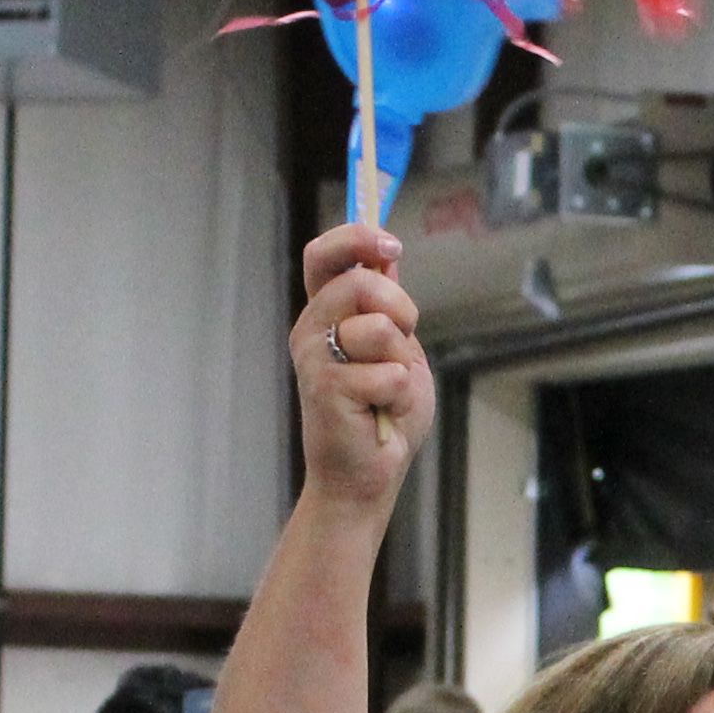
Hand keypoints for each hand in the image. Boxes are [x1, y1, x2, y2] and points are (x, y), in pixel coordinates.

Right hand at [292, 222, 431, 504]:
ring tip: (387, 388)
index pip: (324, 255)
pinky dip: (398, 396)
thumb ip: (388, 309)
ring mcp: (314, 358)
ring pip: (378, 328)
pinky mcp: (326, 389)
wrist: (369, 475)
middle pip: (360, 281)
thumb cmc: (384, 414)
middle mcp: (311, 329)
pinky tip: (381, 413)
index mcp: (326, 314)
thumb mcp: (397, 350)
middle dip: (400, 308)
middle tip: (402, 343)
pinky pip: (387, 373)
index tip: (391, 246)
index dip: (356, 238)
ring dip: (400, 361)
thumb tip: (387, 258)